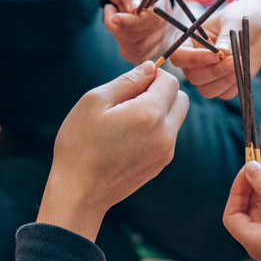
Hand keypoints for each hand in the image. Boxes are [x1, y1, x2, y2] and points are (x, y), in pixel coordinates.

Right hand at [37, 61, 187, 240]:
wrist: (79, 192)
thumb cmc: (80, 144)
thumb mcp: (95, 101)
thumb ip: (128, 80)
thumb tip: (150, 67)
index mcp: (150, 113)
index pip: (170, 81)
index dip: (152, 75)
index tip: (132, 83)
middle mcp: (165, 133)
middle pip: (181, 98)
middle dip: (162, 92)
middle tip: (130, 99)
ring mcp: (166, 151)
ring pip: (176, 118)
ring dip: (159, 111)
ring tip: (126, 120)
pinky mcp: (161, 164)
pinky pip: (167, 136)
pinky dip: (155, 129)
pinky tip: (127, 138)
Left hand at [104, 0, 176, 62]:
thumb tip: (135, 8)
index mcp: (160, 4)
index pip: (151, 20)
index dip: (130, 22)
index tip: (114, 16)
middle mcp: (164, 23)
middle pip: (141, 38)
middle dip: (118, 28)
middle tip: (111, 9)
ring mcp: (159, 37)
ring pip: (136, 49)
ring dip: (119, 35)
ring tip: (115, 16)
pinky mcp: (151, 48)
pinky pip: (135, 56)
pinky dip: (123, 46)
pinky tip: (120, 31)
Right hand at [170, 0, 260, 98]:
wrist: (260, 27)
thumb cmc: (241, 17)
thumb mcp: (234, 20)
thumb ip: (226, 36)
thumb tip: (222, 52)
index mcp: (189, 41)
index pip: (179, 56)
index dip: (193, 59)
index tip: (215, 56)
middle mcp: (195, 60)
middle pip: (193, 77)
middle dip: (215, 72)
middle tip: (235, 60)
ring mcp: (208, 74)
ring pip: (207, 90)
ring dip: (225, 81)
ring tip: (241, 64)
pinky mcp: (223, 83)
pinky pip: (224, 94)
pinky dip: (234, 86)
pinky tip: (243, 70)